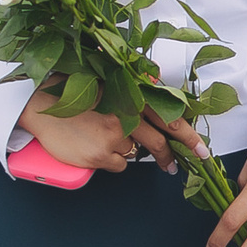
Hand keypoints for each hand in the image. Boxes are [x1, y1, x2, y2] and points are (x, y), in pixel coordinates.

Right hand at [18, 86, 205, 174]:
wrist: (43, 104)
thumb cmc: (75, 89)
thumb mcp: (110, 80)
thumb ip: (135, 84)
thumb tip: (158, 82)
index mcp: (133, 95)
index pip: (170, 118)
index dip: (189, 136)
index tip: (203, 151)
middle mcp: (127, 116)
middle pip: (159, 142)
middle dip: (173, 157)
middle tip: (179, 166)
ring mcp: (113, 137)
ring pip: (136, 153)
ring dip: (132, 151)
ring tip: (115, 141)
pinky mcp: (100, 155)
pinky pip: (118, 164)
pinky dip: (113, 158)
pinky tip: (98, 146)